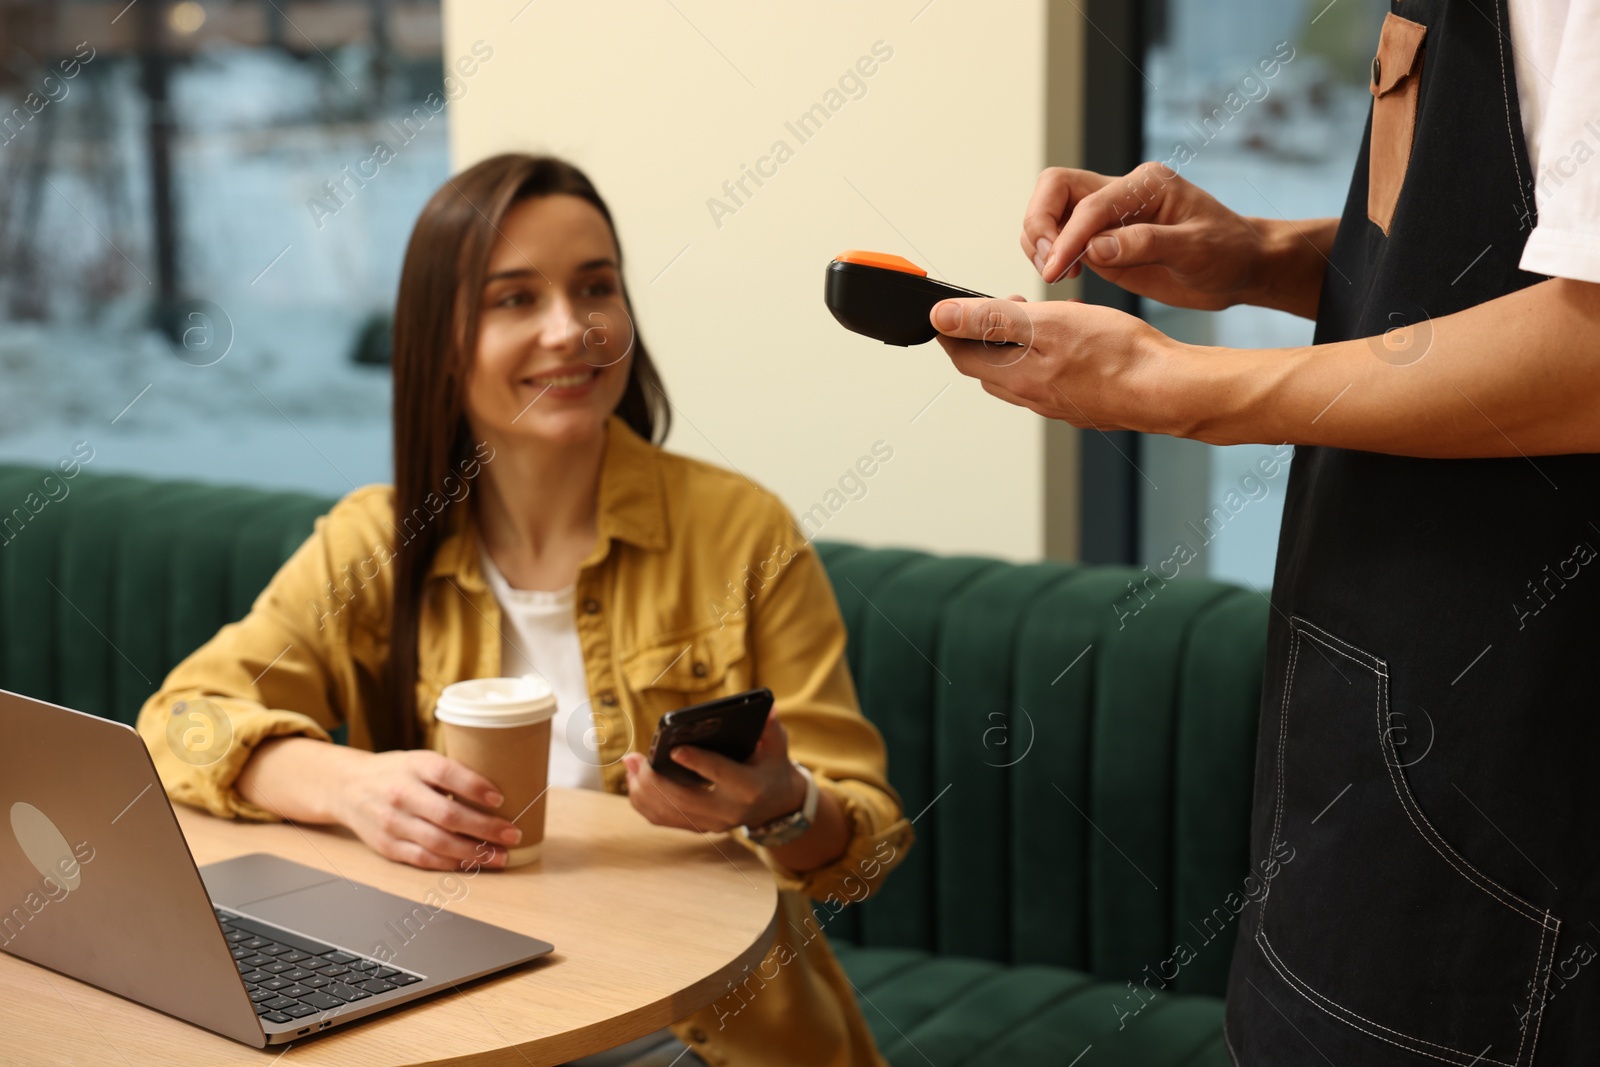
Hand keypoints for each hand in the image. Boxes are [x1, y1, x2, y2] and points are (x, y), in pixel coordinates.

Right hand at [329, 749, 520, 871]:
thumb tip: (499, 794)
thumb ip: (451, 774)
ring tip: (499, 856)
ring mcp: (392, 823)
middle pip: (448, 815)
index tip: (500, 798)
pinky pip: (424, 859)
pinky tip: (472, 863)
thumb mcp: (420, 760)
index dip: (475, 786)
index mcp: (413, 766)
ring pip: (438, 844)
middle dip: (485, 828)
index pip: (446, 773)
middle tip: (512, 834)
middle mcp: (401, 794)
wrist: (347, 787)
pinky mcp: (388, 846)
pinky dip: (451, 864)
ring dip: (474, 853)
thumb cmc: (396, 773)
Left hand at [620, 710, 807, 833]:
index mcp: (748, 788)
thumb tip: (768, 708)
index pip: (720, 773)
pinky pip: (665, 820)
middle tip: (634, 758)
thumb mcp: (776, 747)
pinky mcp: (699, 827)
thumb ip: (770, 730)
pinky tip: (633, 784)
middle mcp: (727, 811)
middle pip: (683, 799)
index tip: (674, 750)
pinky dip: (645, 804)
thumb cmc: (771, 768)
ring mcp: (712, 823)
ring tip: (629, 766)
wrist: (775, 804)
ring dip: (643, 791)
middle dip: (654, 779)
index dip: (697, 762)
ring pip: (669, 813)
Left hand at [931, 295, 1185, 432]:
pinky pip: (1052, 382)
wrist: (1170, 389)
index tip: (948, 312)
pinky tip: (1071, 343)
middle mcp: (1034, 398)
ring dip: (1018, 348)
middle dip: (984, 338)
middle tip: (999, 308)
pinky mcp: (1084, 405)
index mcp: (1018, 378)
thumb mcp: (1048, 322)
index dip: (950, 332)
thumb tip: (943, 318)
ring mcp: (1060, 405)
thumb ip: (992, 319)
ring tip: (1039, 318)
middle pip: (989, 369)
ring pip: (1022, 375)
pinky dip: (1048, 359)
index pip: (963, 357)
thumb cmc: (1119, 354)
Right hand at [1022, 163, 1270, 310]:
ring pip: (1050, 213)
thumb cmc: (1228, 252)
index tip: (1056, 270)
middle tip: (1049, 265)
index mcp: (1145, 184)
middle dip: (1040, 224)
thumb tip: (1094, 249)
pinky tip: (1064, 278)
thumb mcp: (1197, 249)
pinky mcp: (1103, 242)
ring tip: (1055, 275)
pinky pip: (1061, 241)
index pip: (1089, 203)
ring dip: (1040, 242)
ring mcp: (1108, 218)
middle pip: (1054, 188)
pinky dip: (1050, 257)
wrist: (1242, 268)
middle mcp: (1121, 193)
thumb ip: (1145, 244)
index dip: (1067, 236)